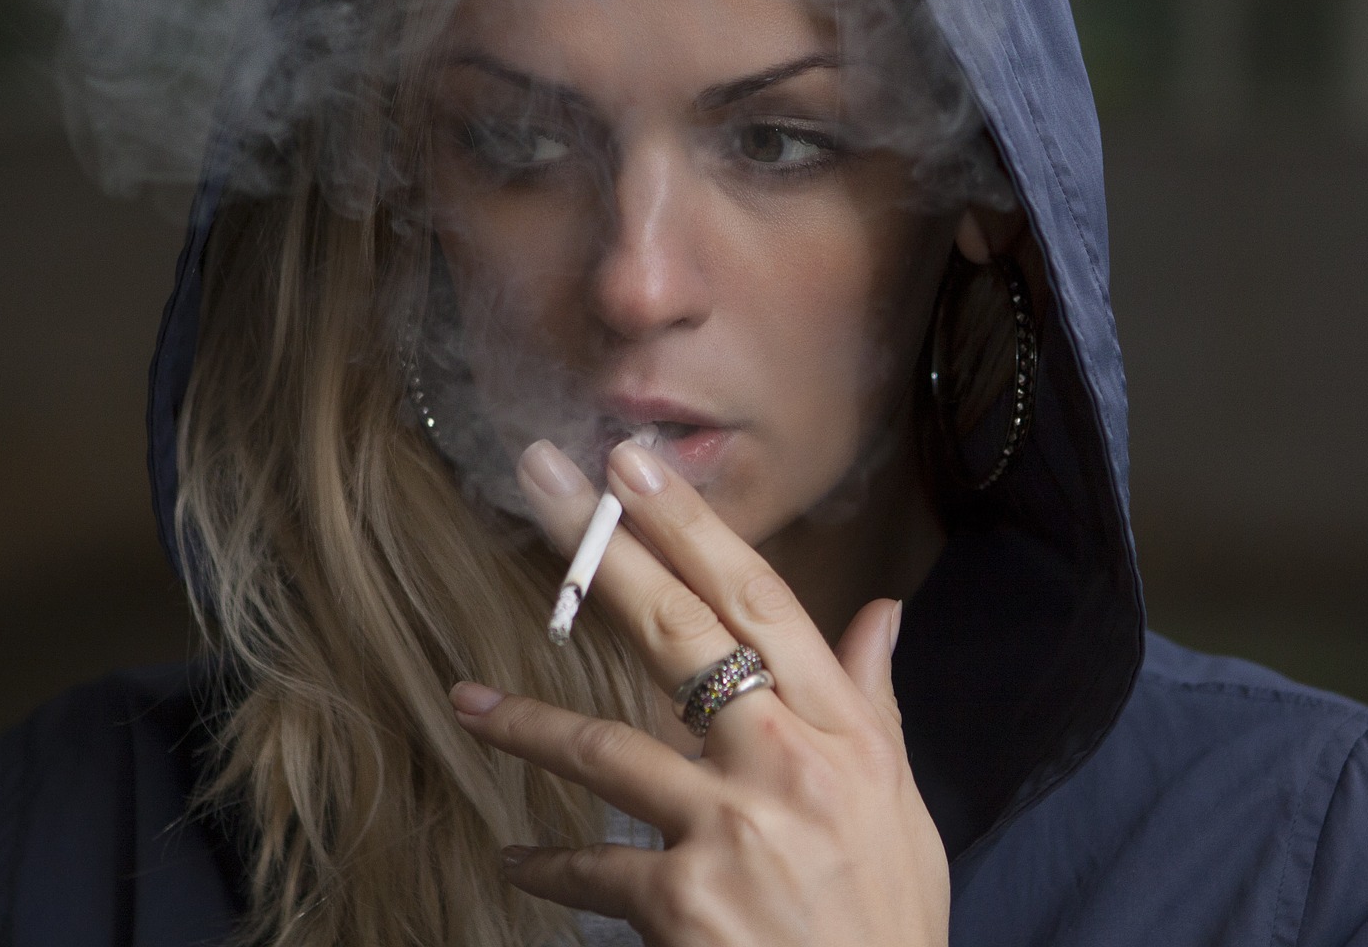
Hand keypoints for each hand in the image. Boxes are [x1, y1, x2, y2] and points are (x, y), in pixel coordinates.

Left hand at [448, 438, 949, 946]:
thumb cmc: (888, 917)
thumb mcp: (901, 802)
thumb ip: (875, 702)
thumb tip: (882, 615)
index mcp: (842, 730)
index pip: (760, 601)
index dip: (692, 527)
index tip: (636, 465)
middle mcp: (784, 762)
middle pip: (678, 633)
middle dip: (603, 551)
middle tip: (542, 485)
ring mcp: (728, 829)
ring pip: (606, 747)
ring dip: (527, 721)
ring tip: (466, 700)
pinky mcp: (680, 902)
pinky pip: (591, 868)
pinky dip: (547, 865)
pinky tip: (512, 859)